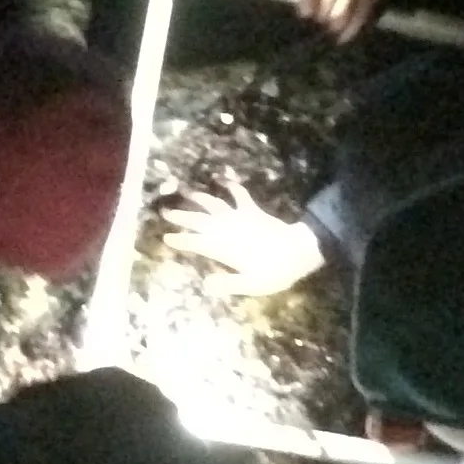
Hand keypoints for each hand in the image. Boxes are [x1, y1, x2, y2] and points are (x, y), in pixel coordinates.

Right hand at [164, 181, 328, 297]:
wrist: (298, 252)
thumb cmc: (275, 272)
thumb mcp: (250, 285)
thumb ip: (227, 284)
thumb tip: (206, 285)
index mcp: (222, 248)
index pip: (195, 243)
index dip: (180, 240)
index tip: (166, 238)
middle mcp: (226, 229)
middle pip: (198, 221)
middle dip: (181, 217)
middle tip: (164, 213)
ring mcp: (238, 217)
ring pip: (213, 204)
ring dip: (198, 198)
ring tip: (184, 191)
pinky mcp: (251, 211)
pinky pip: (239, 195)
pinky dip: (231, 186)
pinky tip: (223, 178)